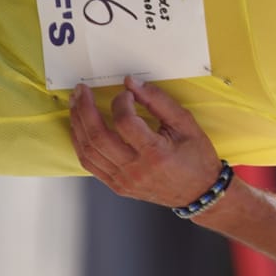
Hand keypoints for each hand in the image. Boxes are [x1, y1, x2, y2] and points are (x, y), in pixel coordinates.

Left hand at [69, 76, 223, 210]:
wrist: (199, 192)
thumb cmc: (197, 157)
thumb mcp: (185, 124)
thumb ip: (158, 101)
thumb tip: (131, 83)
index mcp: (156, 153)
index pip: (125, 122)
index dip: (121, 102)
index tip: (126, 93)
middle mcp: (136, 170)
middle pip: (98, 137)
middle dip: (85, 109)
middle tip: (82, 90)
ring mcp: (123, 180)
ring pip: (88, 151)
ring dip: (78, 124)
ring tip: (75, 104)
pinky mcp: (117, 186)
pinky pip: (90, 164)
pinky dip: (80, 144)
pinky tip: (79, 128)